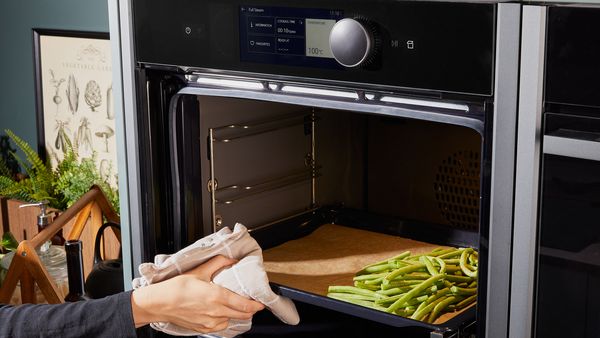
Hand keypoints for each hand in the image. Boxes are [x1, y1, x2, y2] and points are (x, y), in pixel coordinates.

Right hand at [131, 255, 264, 332]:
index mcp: (216, 296)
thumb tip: (231, 259)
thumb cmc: (176, 288)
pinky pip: (220, 327)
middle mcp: (215, 311)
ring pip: (231, 320)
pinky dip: (224, 320)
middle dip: (250, 310)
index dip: (256, 305)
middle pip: (241, 314)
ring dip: (236, 314)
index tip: (261, 302)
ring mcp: (209, 322)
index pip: (244, 304)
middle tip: (252, 303)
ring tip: (234, 305)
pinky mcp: (203, 328)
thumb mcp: (199, 271)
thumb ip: (218, 263)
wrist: (159, 303)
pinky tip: (221, 313)